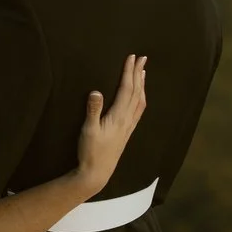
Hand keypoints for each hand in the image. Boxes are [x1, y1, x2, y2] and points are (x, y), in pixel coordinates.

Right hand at [76, 53, 147, 194]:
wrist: (97, 173)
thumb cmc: (90, 152)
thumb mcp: (88, 130)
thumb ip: (93, 110)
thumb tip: (96, 91)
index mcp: (118, 116)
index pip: (127, 89)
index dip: (129, 72)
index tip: (131, 58)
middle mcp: (127, 119)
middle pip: (136, 92)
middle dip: (138, 73)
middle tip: (142, 58)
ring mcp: (128, 126)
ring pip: (140, 101)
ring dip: (142, 85)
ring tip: (143, 72)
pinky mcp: (127, 132)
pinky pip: (138, 110)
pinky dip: (141, 98)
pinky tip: (139, 97)